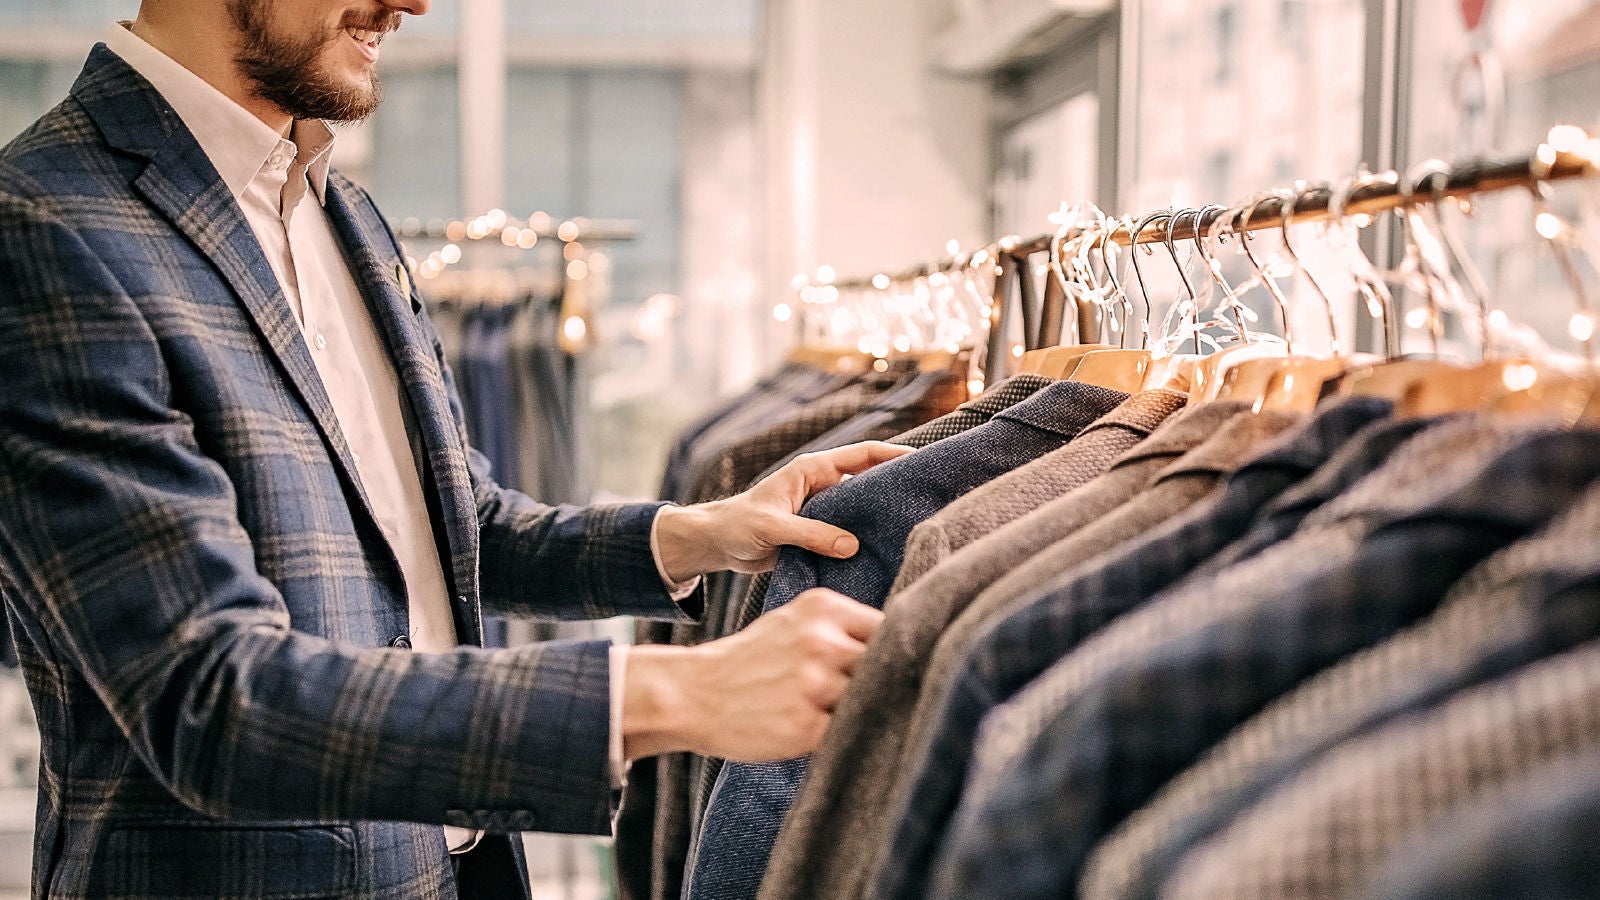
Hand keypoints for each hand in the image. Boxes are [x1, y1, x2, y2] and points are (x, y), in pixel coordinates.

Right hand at [621, 589, 883, 761]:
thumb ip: (842, 629)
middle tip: (877, 695)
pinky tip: (825, 732)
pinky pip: (848, 733)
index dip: (894, 651)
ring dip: (862, 712)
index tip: (890, 667)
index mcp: (823, 607)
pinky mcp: (804, 727)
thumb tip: (904, 648)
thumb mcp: (794, 623)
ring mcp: (813, 685)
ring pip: (869, 700)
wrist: (692, 694)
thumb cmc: (752, 661)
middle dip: (882, 682)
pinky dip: (845, 737)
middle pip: (886, 665)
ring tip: (836, 714)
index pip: (889, 628)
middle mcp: (821, 641)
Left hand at [653, 441, 915, 580]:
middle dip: (896, 485)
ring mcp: (824, 510)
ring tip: (916, 524)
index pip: (862, 455)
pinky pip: (850, 533)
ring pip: (862, 509)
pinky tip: (887, 552)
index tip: (921, 460)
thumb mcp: (773, 528)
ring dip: (883, 516)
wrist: (717, 544)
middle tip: (930, 495)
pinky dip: (867, 540)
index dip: (892, 455)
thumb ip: (810, 534)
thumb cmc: (738, 525)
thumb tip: (852, 545)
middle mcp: (823, 486)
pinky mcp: (820, 533)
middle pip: (869, 481)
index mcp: (813, 471)